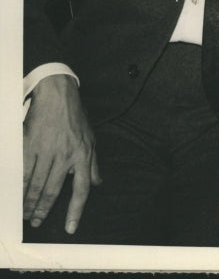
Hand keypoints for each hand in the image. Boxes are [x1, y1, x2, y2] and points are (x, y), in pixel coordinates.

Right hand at [23, 74, 100, 234]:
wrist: (58, 92)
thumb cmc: (74, 115)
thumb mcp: (90, 138)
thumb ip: (93, 163)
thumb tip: (98, 183)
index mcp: (83, 154)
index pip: (82, 189)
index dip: (76, 210)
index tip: (70, 227)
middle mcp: (66, 155)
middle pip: (54, 190)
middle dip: (44, 209)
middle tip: (37, 221)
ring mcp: (48, 150)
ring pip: (38, 184)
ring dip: (31, 202)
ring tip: (26, 214)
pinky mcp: (31, 145)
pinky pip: (25, 172)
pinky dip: (21, 186)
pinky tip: (19, 195)